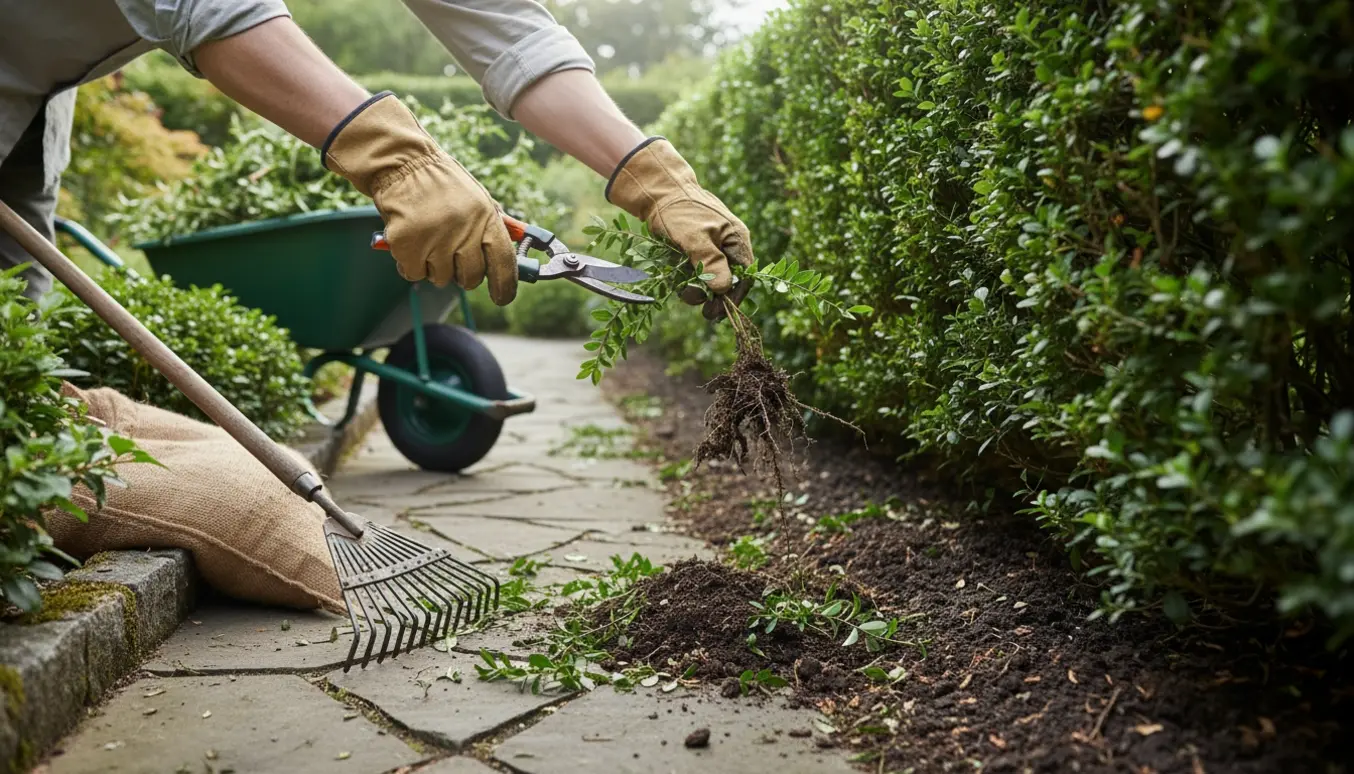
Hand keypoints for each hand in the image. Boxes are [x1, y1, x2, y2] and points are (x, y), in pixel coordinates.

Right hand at [322, 92, 516, 303]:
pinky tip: (412, 243)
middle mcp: (463, 231)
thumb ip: (493, 229)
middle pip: (471, 277)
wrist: (403, 163)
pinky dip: (411, 264)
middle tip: (453, 257)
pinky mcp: (407, 246)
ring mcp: (435, 240)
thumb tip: (515, 261)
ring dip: (435, 267)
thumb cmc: (442, 184)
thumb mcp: (477, 199)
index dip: (506, 286)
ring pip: (442, 278)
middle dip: (464, 274)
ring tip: (429, 239)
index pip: (504, 262)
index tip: (502, 297)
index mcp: (486, 218)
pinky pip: (415, 274)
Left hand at [606, 138, 753, 319]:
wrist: (657, 192)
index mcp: (736, 239)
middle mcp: (728, 245)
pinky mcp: (696, 251)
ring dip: (698, 290)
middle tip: (703, 312)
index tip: (719, 311)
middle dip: (714, 297)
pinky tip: (676, 280)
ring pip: (711, 279)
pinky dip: (687, 280)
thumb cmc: (678, 210)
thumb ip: (710, 263)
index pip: (745, 276)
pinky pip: (697, 273)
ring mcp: (712, 248)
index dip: (734, 296)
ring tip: (683, 291)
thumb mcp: (694, 237)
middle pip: (728, 281)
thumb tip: (725, 289)